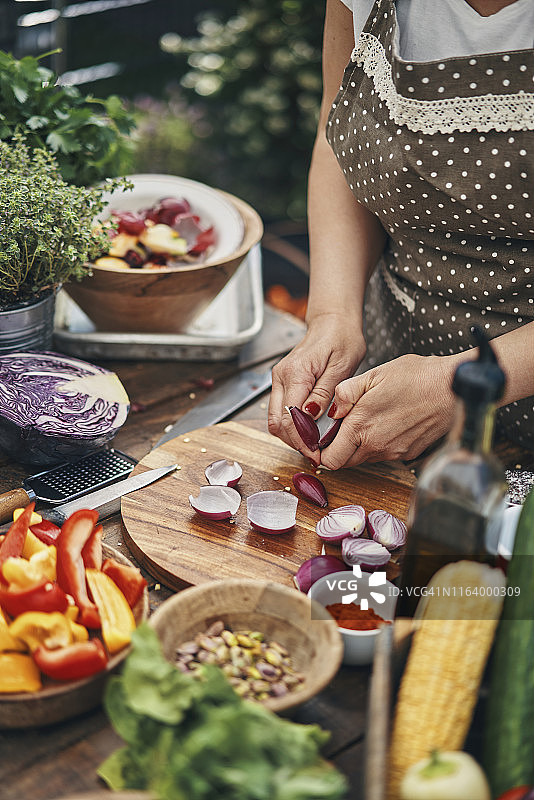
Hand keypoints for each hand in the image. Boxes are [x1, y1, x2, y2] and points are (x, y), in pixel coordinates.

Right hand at [268, 313, 364, 461]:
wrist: (333, 322)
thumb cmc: (342, 339)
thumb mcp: (342, 366)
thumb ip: (324, 392)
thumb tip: (310, 416)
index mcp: (296, 373)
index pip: (289, 416)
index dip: (302, 439)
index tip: (317, 452)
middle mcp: (281, 377)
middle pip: (277, 422)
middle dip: (294, 442)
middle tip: (316, 453)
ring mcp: (279, 380)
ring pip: (276, 419)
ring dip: (292, 435)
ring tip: (314, 444)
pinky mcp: (283, 383)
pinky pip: (281, 410)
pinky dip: (292, 425)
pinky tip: (309, 430)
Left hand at [320, 354, 457, 467]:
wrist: (453, 388)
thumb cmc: (417, 377)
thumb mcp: (372, 375)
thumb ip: (344, 394)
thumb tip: (331, 410)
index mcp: (361, 428)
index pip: (330, 459)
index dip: (320, 452)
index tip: (320, 441)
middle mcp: (376, 447)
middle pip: (346, 462)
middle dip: (338, 449)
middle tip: (341, 428)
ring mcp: (394, 453)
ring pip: (366, 458)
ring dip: (359, 446)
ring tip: (367, 420)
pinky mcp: (409, 453)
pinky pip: (386, 454)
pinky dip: (380, 443)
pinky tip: (388, 423)